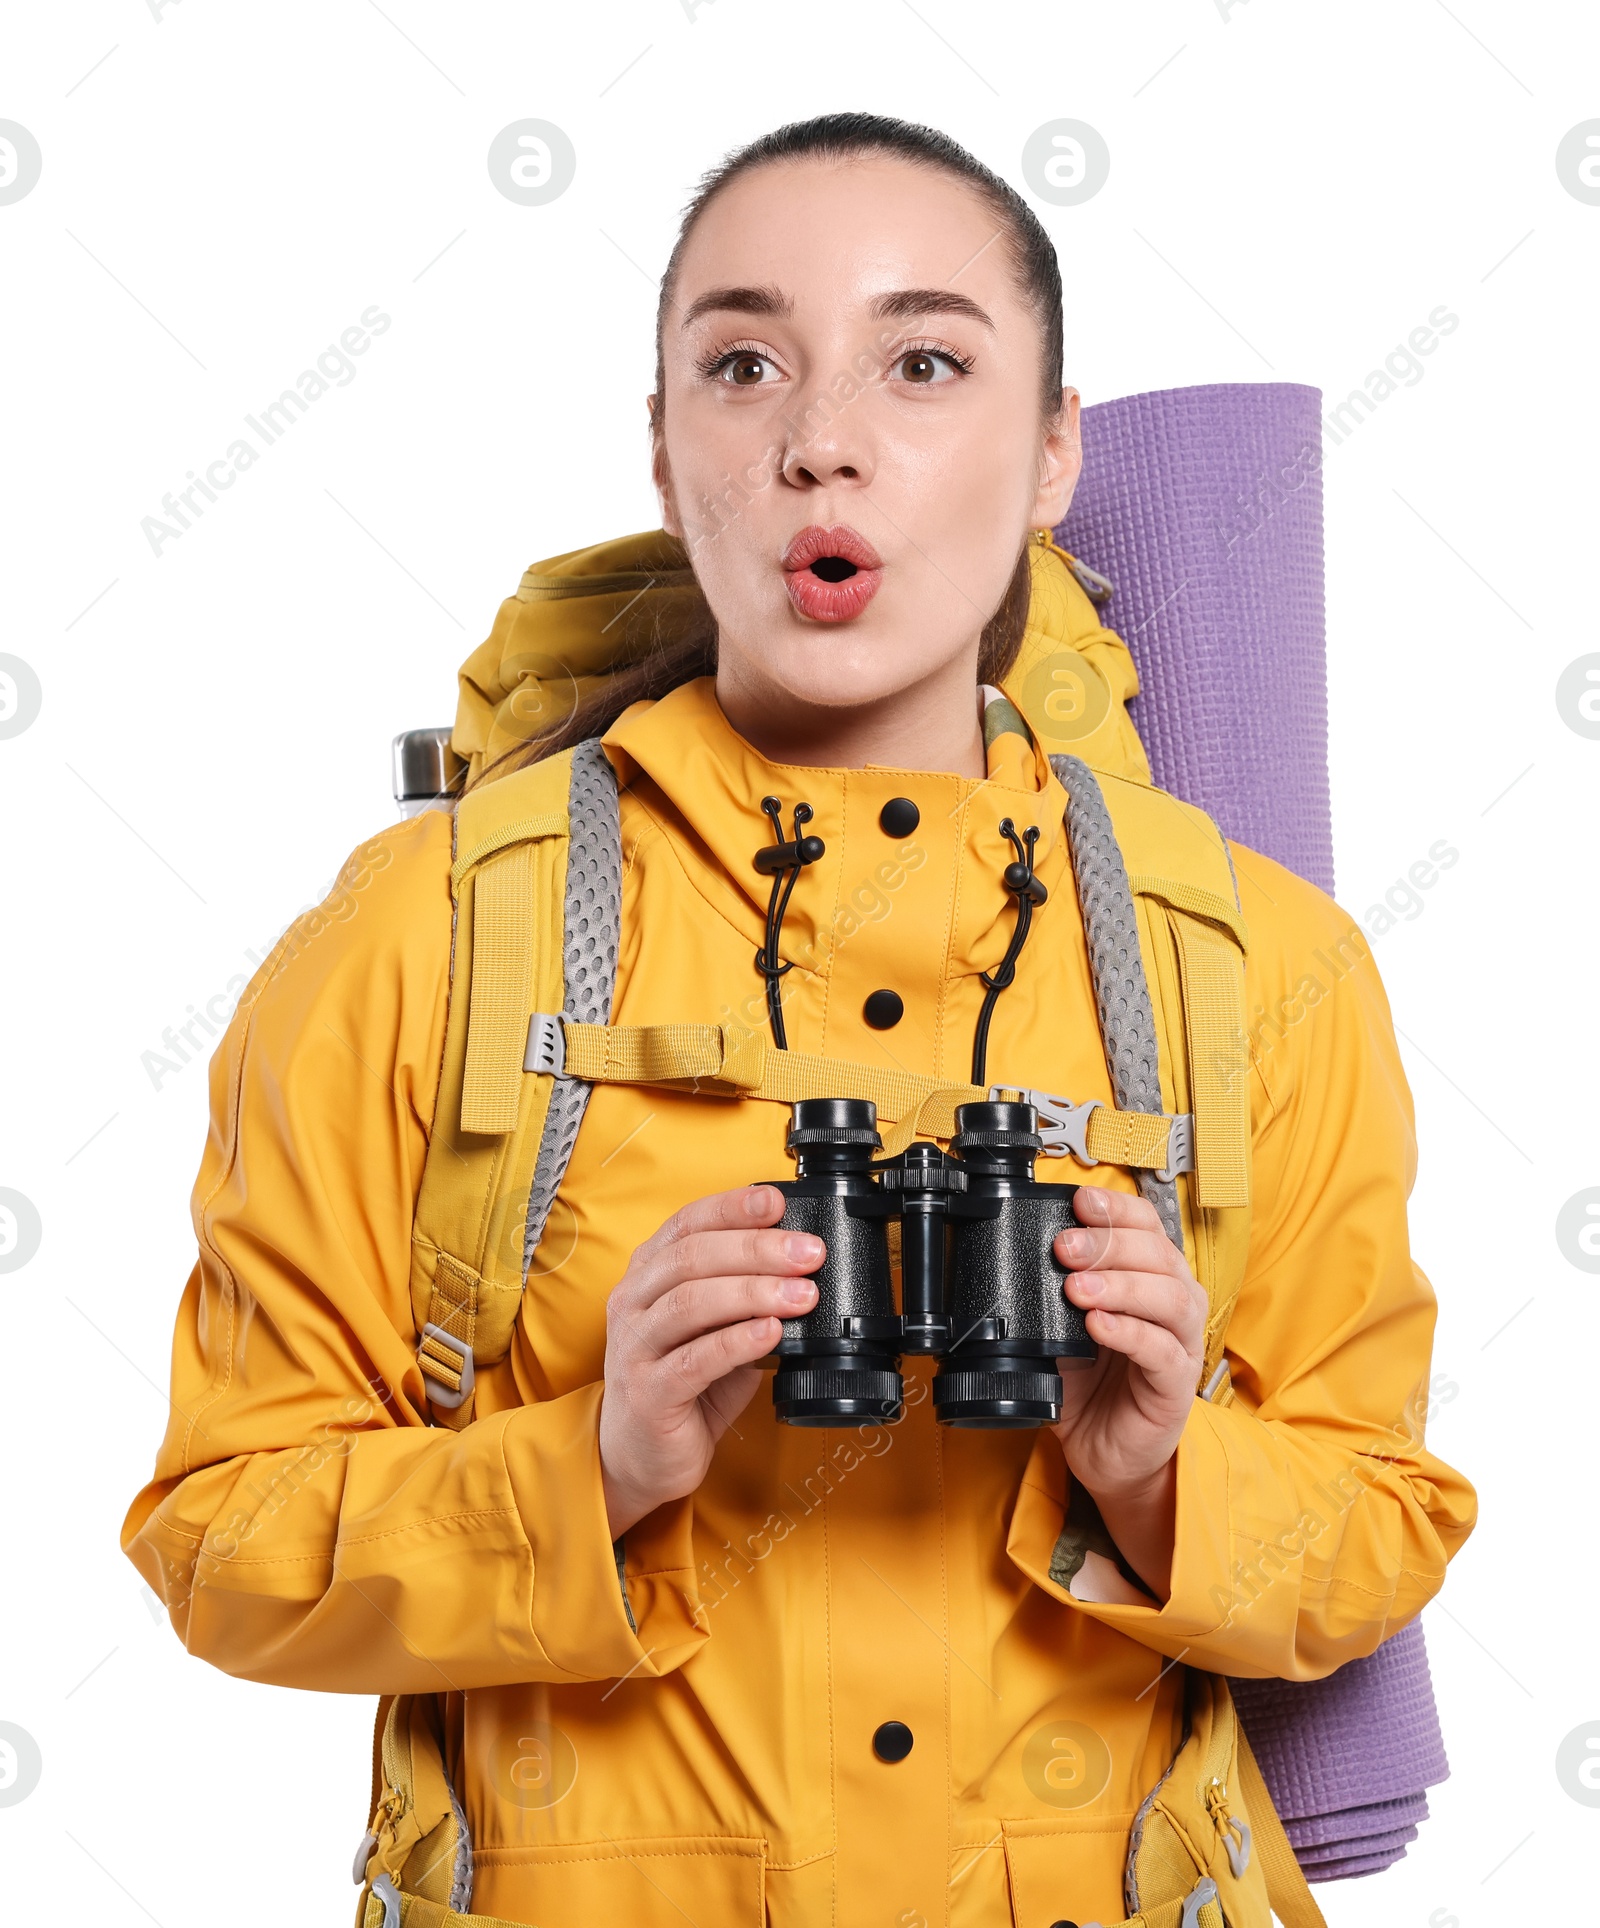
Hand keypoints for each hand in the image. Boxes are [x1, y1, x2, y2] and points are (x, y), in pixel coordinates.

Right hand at [599, 1185, 820, 1538]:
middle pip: (692, 1258)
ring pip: (691, 1303)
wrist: (643, 1456)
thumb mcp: (713, 1328)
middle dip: (757, 1249)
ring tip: (802, 1294)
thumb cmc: (684, 1385)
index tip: (776, 1202)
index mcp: (647, 1275)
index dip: (732, 1208)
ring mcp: (634, 1348)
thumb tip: (799, 1265)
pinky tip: (772, 1332)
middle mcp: (633, 1303)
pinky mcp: (648, 1393)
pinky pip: (695, 1359)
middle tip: (808, 1253)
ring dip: (754, 1292)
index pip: (686, 1224)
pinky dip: (738, 1340)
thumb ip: (742, 1296)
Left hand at [1049, 1185, 1207, 1595]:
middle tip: (1064, 1247)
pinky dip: (1129, 1333)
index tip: (1079, 1201)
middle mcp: (1173, 1302)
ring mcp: (1180, 1343)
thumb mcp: (1060, 1327)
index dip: (1115, 1209)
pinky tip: (1098, 1327)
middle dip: (1107, 1243)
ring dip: (1120, 1285)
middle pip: (1158, 1254)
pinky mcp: (1176, 1385)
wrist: (1104, 1451)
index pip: (1146, 1226)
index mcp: (1149, 1277)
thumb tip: (1013, 1256)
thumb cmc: (1088, 1385)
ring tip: (1077, 1288)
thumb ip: (1049, 1294)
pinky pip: (1162, 1351)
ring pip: (1168, 1297)